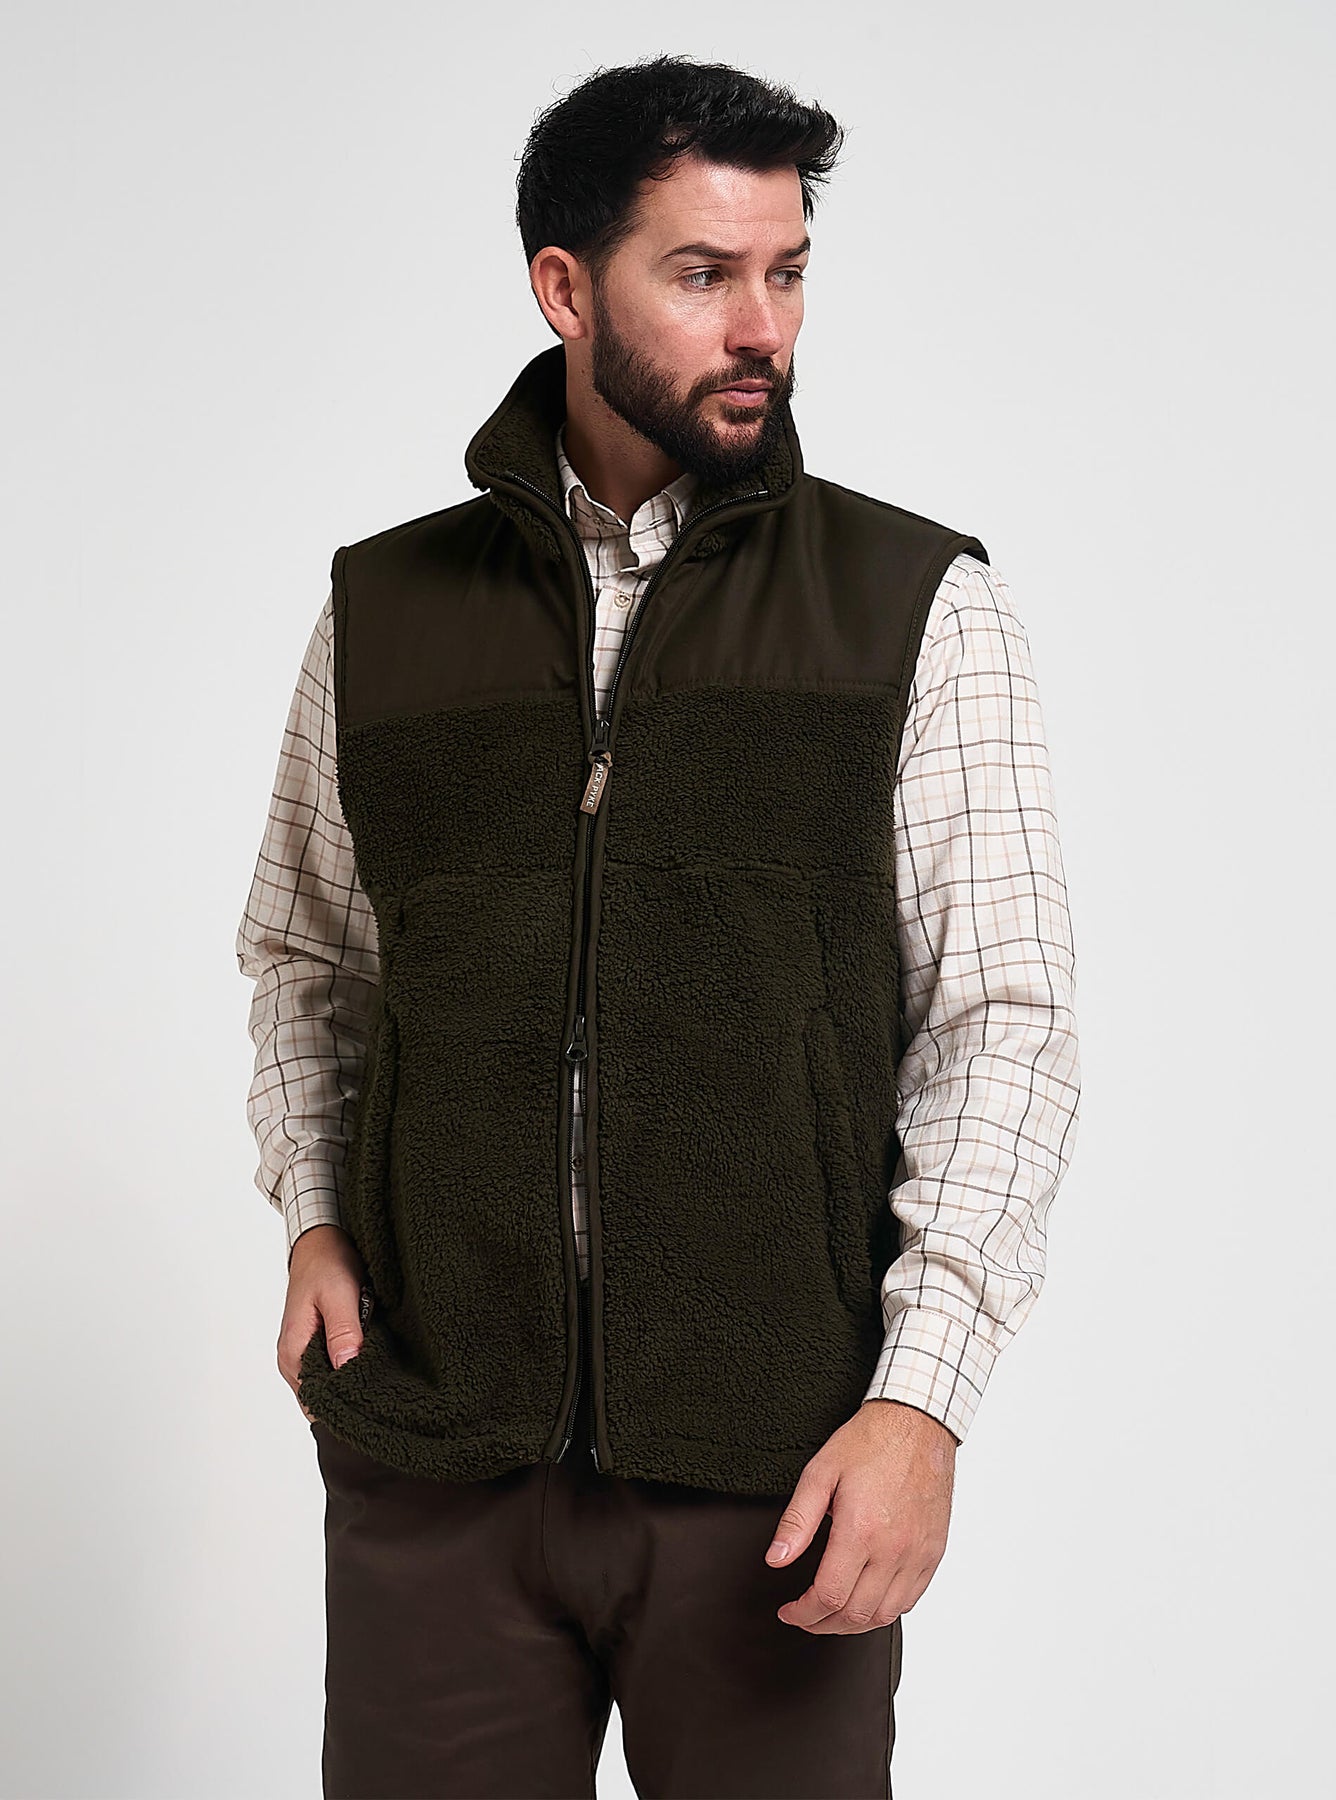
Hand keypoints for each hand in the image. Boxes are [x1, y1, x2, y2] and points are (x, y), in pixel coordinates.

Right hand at [277, 1224, 367, 1422]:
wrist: (319, 1241)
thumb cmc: (326, 1264)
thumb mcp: (338, 1295)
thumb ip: (342, 1331)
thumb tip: (346, 1366)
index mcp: (293, 1352)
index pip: (316, 1400)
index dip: (343, 1402)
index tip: (370, 1395)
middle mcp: (293, 1358)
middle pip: (321, 1395)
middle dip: (349, 1392)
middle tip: (379, 1382)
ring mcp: (302, 1352)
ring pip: (328, 1381)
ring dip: (350, 1376)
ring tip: (375, 1367)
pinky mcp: (314, 1343)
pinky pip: (331, 1365)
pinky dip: (348, 1362)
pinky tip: (366, 1354)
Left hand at [764, 1398, 957, 1633]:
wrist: (917, 1423)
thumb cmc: (871, 1442)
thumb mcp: (820, 1473)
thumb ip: (796, 1522)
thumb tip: (776, 1559)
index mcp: (861, 1531)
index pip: (829, 1597)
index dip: (803, 1613)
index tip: (789, 1611)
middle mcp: (894, 1549)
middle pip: (856, 1614)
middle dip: (822, 1624)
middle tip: (805, 1616)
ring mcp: (918, 1554)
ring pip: (885, 1615)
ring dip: (853, 1624)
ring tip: (832, 1614)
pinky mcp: (934, 1552)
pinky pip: (911, 1599)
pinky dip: (886, 1611)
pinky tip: (868, 1602)